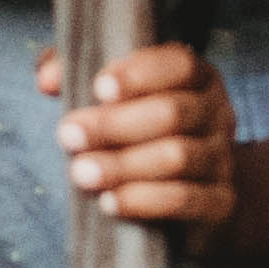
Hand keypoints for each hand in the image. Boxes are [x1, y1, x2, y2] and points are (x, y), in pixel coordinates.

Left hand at [39, 42, 239, 252]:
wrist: (195, 192)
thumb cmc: (140, 130)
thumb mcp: (112, 95)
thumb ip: (75, 73)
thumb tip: (47, 79)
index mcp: (196, 78)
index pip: (179, 65)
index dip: (140, 74)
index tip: (98, 88)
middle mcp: (217, 114)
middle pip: (172, 113)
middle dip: (114, 125)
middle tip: (67, 136)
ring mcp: (222, 158)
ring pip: (178, 157)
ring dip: (123, 165)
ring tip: (80, 172)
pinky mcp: (220, 202)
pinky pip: (186, 199)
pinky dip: (145, 201)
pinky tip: (110, 202)